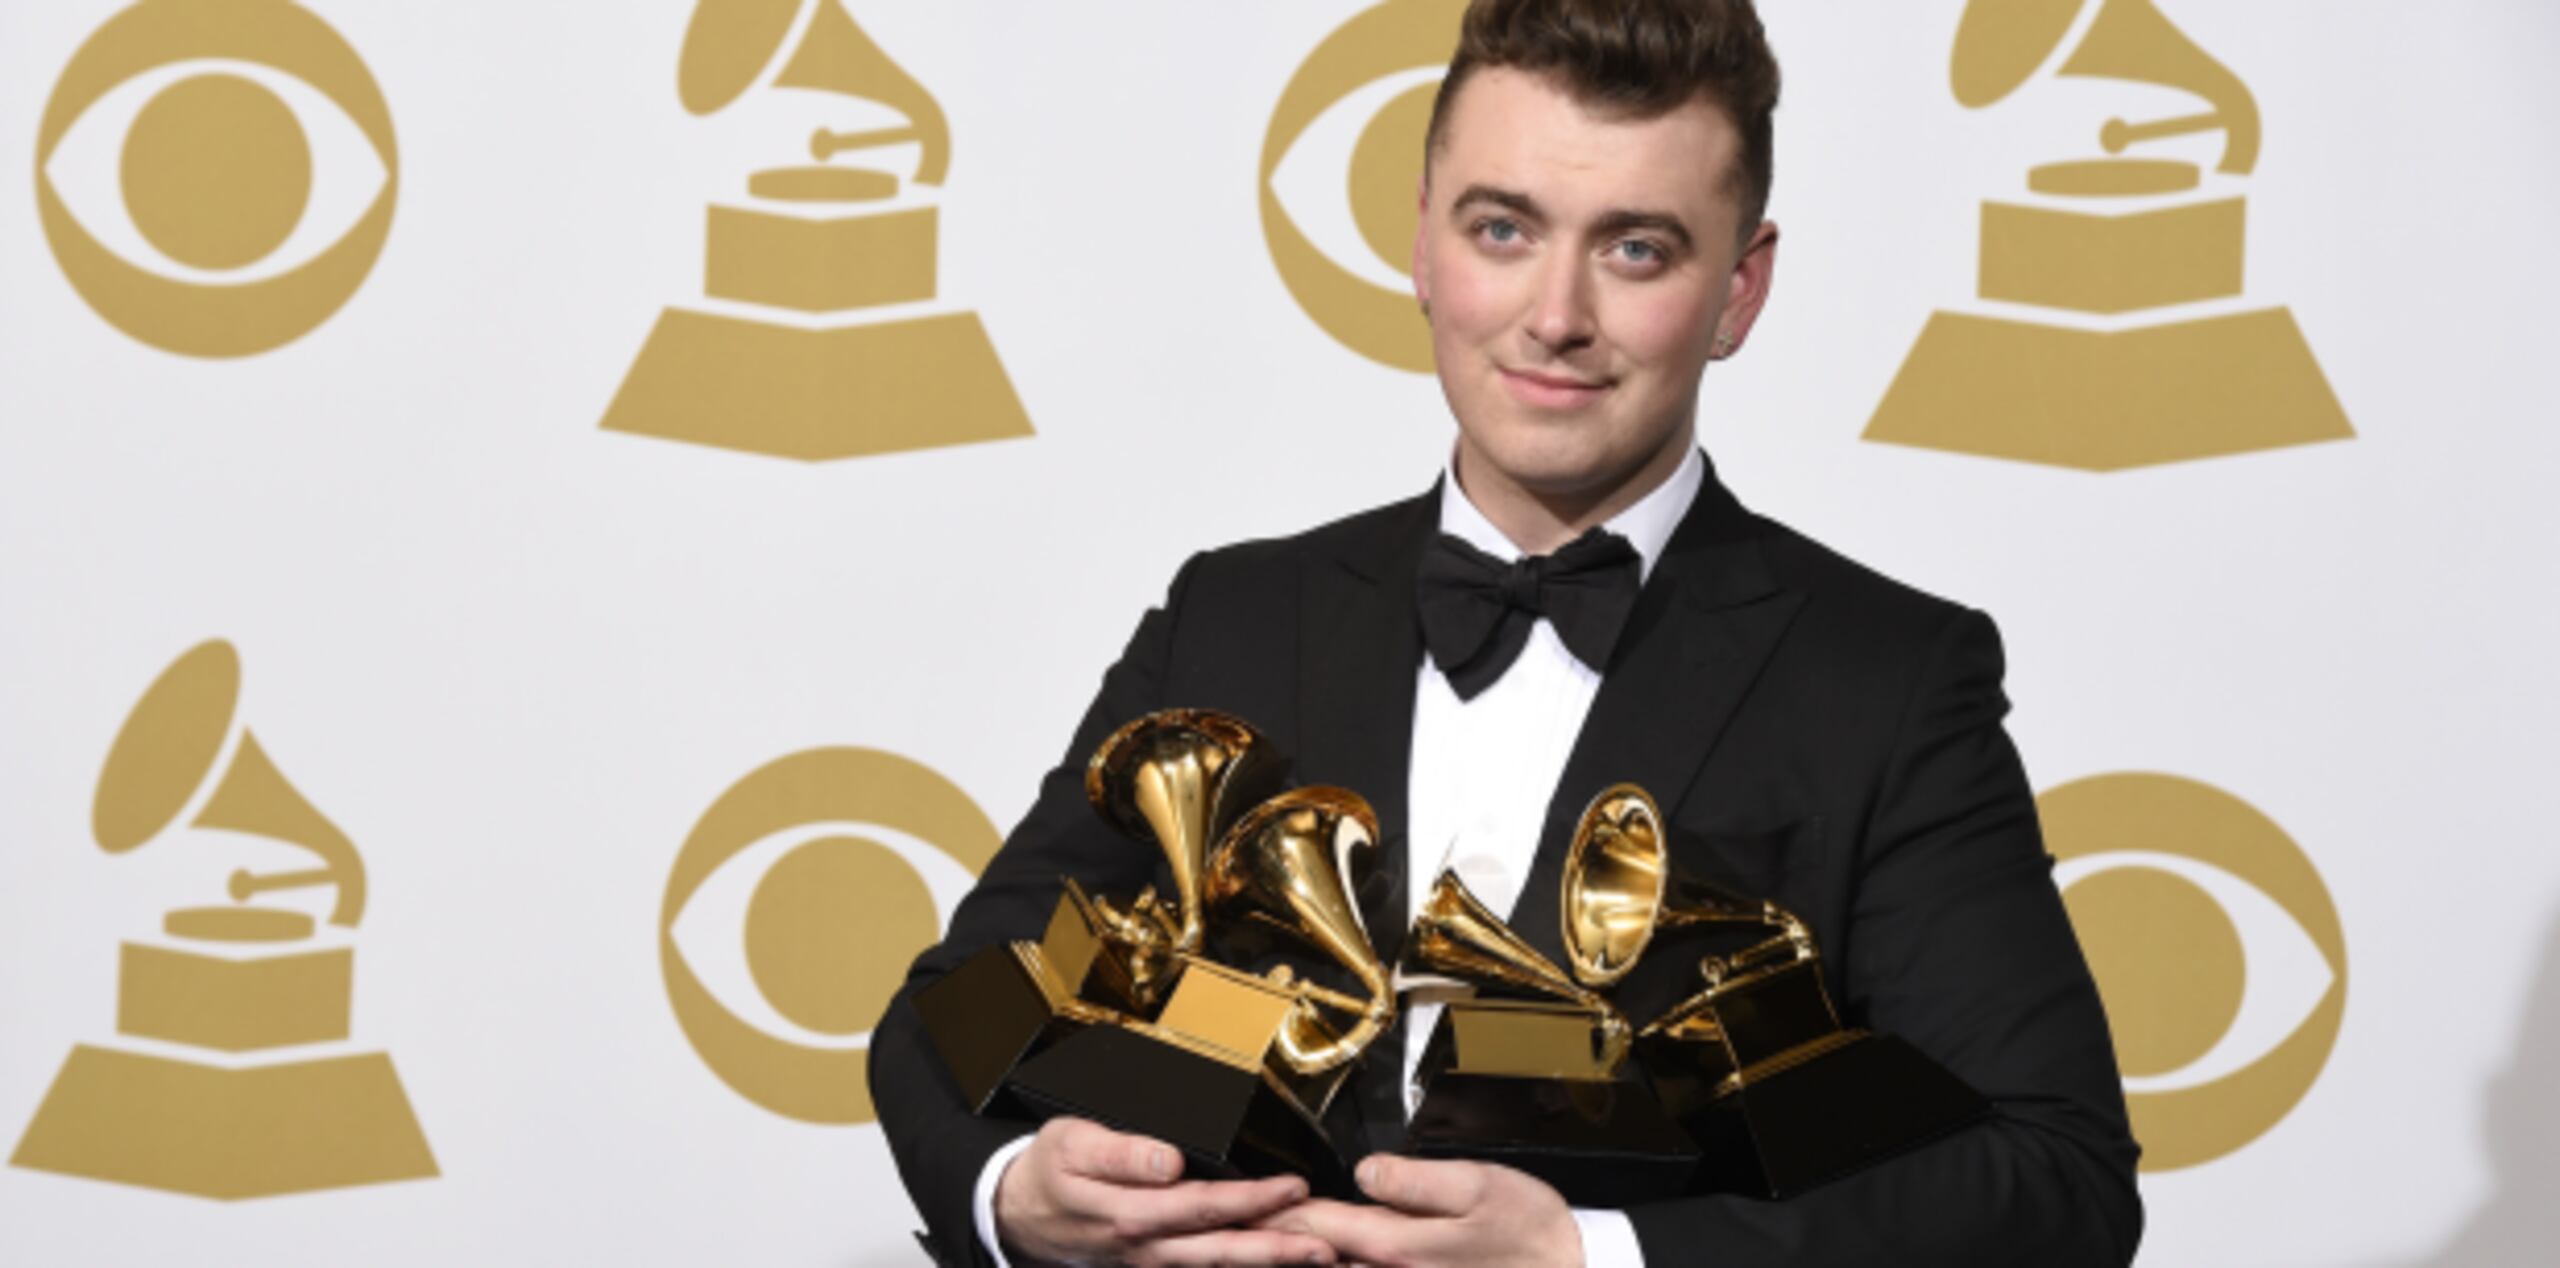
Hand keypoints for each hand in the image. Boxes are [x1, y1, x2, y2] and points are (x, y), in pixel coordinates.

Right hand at [993, 1117, 1336, 1265]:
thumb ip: (1122, 1155)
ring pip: (1218, 1265)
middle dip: (1277, 1248)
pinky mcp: (1155, 1263)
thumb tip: (1168, 1162)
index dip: (1250, 1200)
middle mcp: (1146, 1246)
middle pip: (1221, 1249)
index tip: (1291, 1187)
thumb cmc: (1048, 1172)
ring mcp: (1152, 1261)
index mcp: (1129, 1214)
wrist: (1017, 1213)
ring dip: (1268, 1263)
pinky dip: (1242, 1266)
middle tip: (1328, 1243)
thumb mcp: (1071, 1145)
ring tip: (1318, 1257)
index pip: (1202, 1207)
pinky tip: (1274, 1260)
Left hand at [1263, 1155, 1582, 1267]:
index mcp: (1397, 1245)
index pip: (1317, 1222)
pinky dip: (1340, 1266)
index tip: (1239, 1199)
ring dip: (1300, 1258)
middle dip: (1273, 1242)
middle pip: (1316, 1259)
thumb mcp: (1479, 1185)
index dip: (1275, 1209)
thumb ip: (1415, 1180)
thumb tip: (1363, 1170)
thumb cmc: (1531, 1230)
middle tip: (1231, 1221)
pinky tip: (1329, 1257)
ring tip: (1260, 1242)